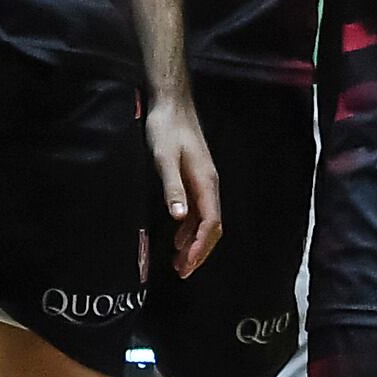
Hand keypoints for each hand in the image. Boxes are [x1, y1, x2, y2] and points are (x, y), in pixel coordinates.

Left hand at [146, 92, 222, 275]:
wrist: (171, 104)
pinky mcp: (194, 179)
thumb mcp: (165, 158)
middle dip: (200, 251)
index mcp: (206, 182)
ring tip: (180, 263)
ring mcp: (202, 183)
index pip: (210, 222)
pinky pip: (198, 212)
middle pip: (212, 226)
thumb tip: (180, 217)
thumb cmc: (167, 129)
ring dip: (195, 244)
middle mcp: (209, 185)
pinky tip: (179, 240)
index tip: (187, 264)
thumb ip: (173, 187)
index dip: (201, 247)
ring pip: (205, 221)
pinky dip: (190, 230)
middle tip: (183, 272)